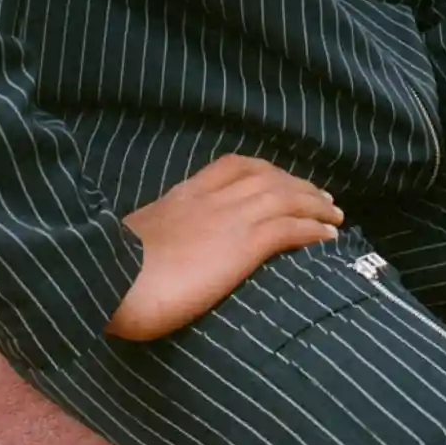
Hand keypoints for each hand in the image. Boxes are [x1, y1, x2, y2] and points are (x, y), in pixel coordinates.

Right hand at [106, 154, 343, 340]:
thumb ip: (154, 239)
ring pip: (285, 198)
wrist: (110, 277)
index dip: (264, 171)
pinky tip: (328, 238)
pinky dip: (312, 229)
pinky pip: (288, 228)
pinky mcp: (243, 244)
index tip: (281, 179)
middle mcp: (211, 198)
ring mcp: (229, 218)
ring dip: (315, 205)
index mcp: (184, 195)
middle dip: (298, 186)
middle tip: (322, 197)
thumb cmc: (110, 270)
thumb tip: (151, 256)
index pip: (232, 166)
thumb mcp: (132, 240)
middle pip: (267, 178)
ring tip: (335, 216)